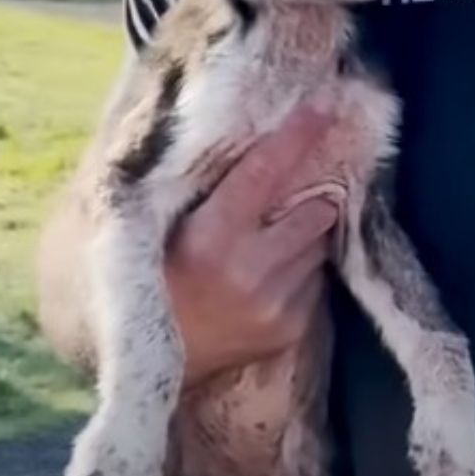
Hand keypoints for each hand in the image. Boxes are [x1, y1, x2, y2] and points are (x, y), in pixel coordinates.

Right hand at [165, 108, 344, 385]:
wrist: (156, 366)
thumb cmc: (153, 279)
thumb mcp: (161, 229)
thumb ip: (199, 187)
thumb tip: (240, 130)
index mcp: (208, 240)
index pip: (263, 175)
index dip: (295, 138)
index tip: (321, 110)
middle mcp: (247, 272)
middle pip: (313, 209)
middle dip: (310, 195)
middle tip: (297, 187)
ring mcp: (274, 304)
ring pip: (319, 242)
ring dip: (307, 232)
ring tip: (274, 237)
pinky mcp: (291, 327)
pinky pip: (317, 278)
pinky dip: (303, 268)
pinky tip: (272, 274)